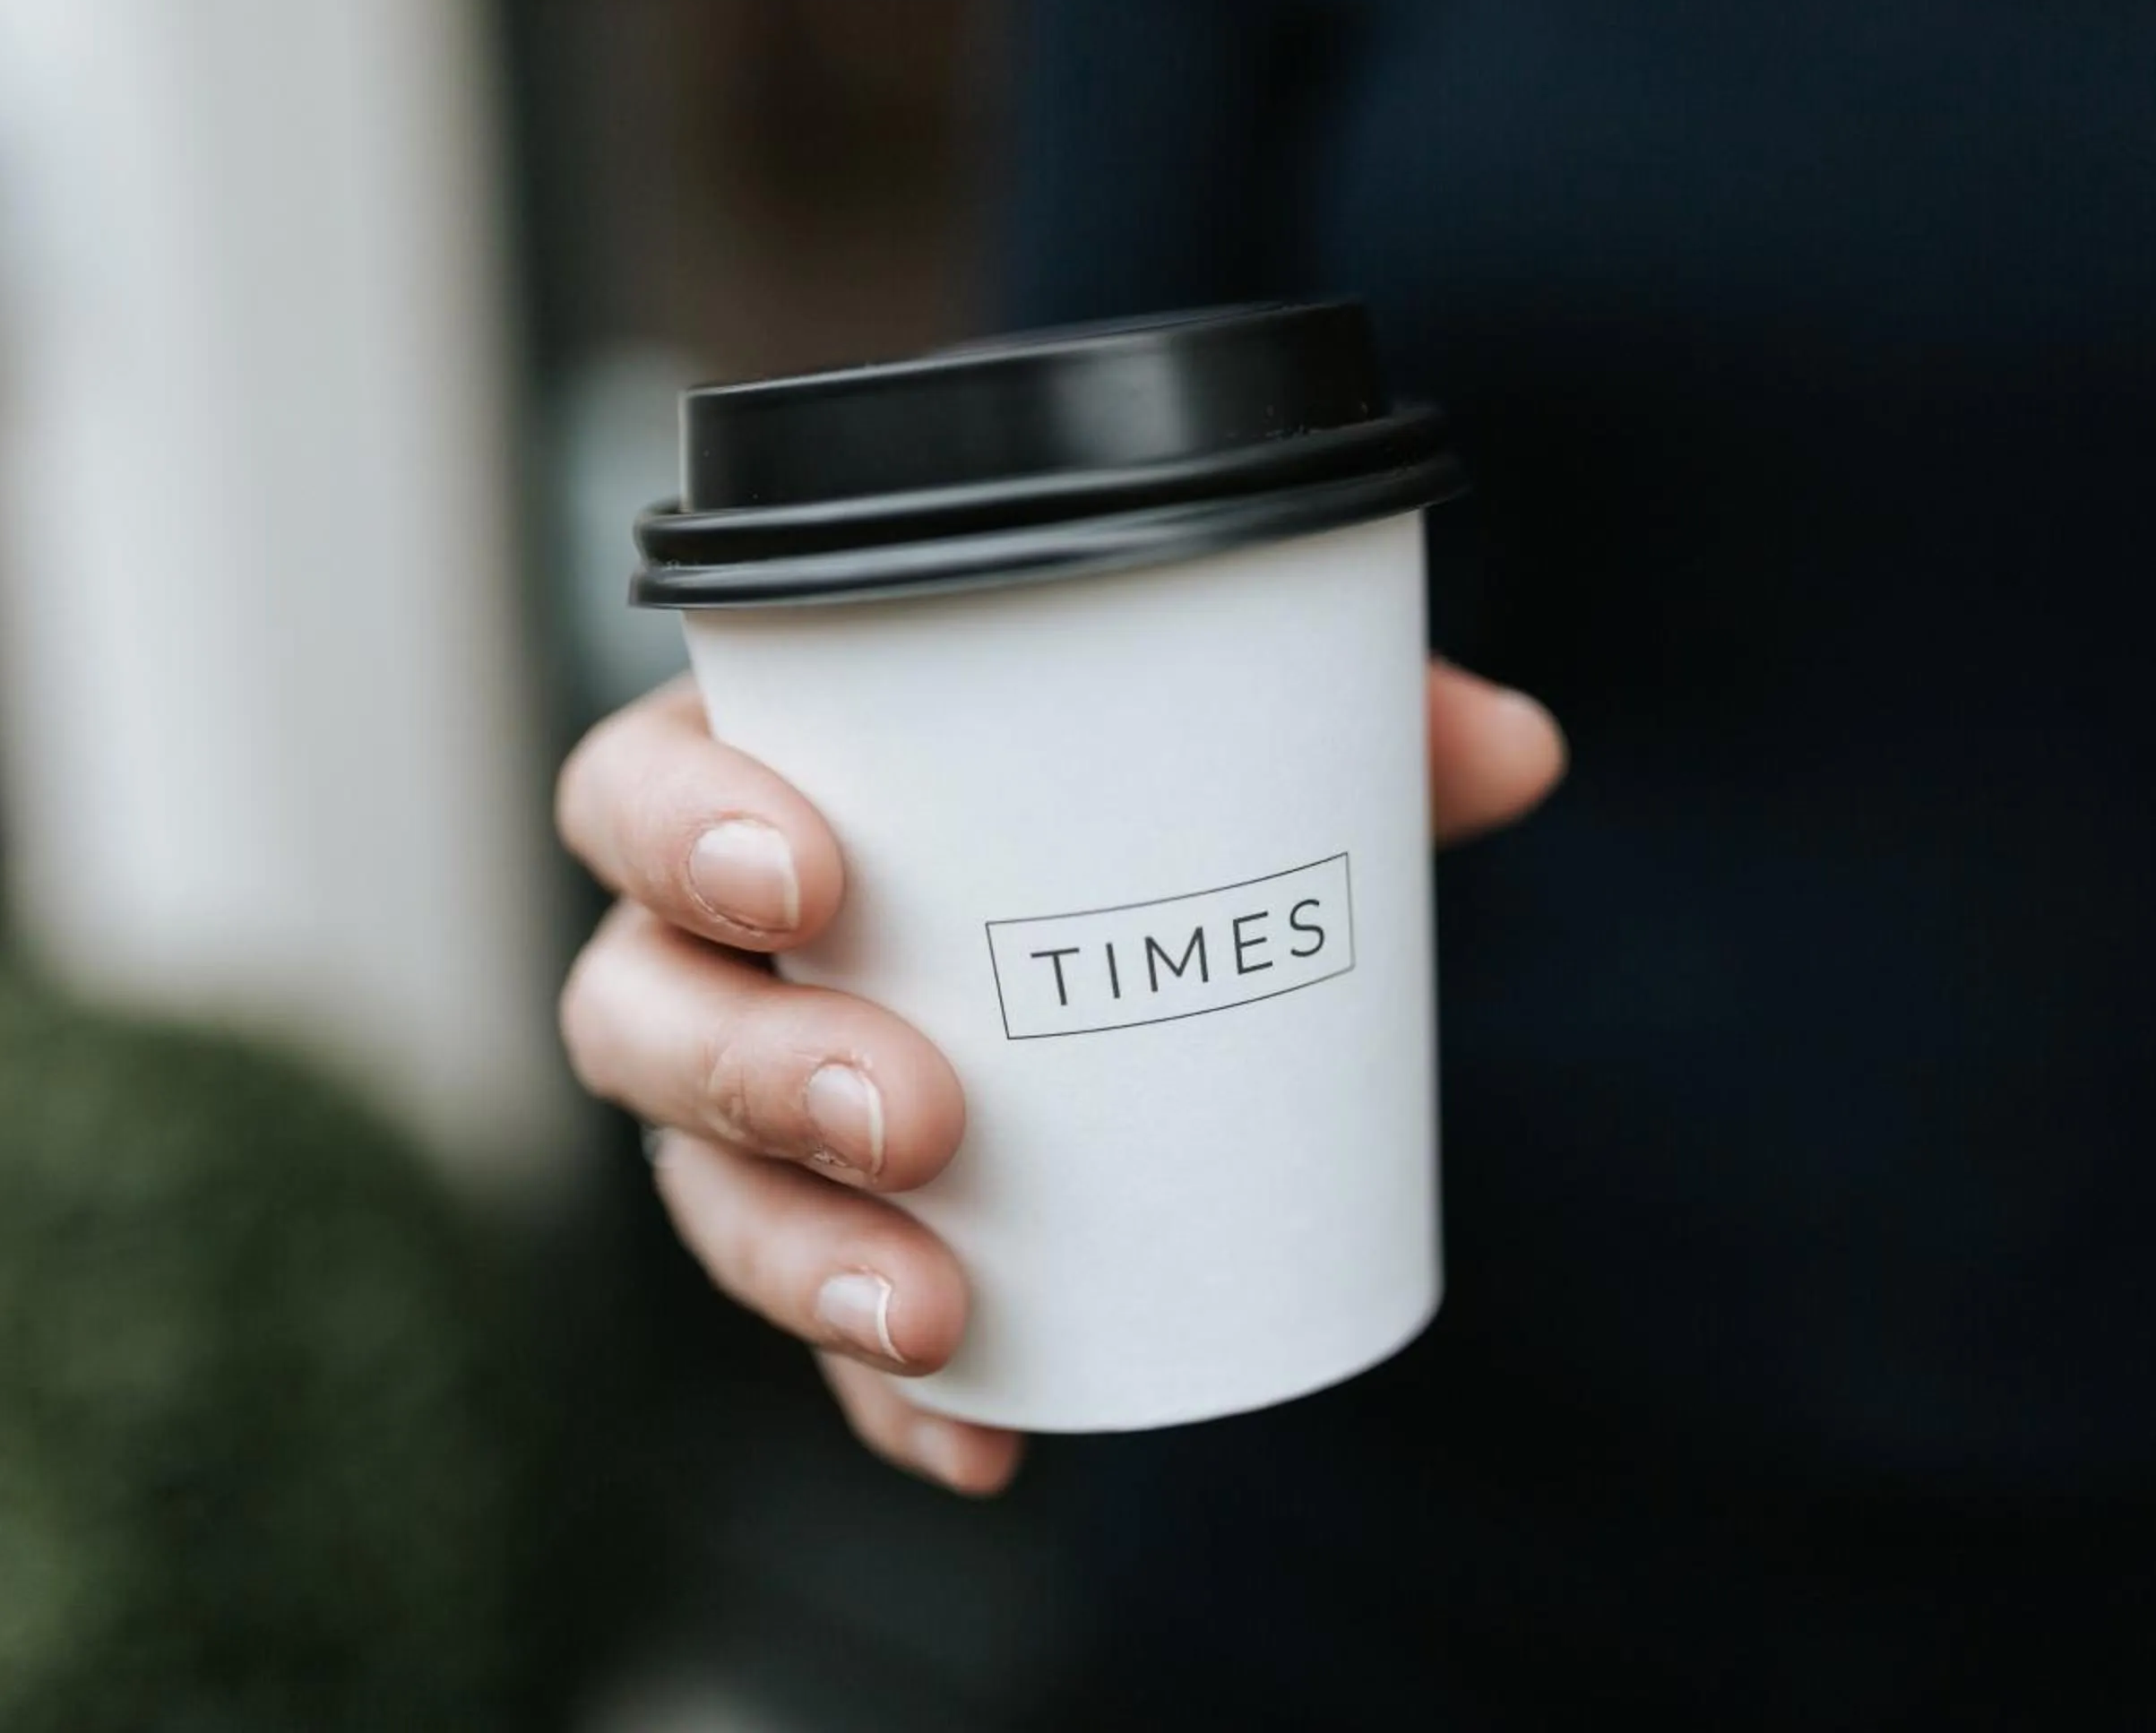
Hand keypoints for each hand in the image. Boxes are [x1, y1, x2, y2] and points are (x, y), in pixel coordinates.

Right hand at [555, 660, 1565, 1493]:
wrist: (1119, 930)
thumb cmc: (1112, 798)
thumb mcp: (1218, 739)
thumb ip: (1347, 718)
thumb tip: (1520, 750)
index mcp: (762, 782)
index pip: (635, 789)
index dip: (681, 832)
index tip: (816, 874)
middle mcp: (713, 951)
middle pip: (639, 1014)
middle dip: (756, 1075)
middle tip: (921, 1114)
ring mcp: (747, 1107)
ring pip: (695, 1188)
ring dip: (799, 1262)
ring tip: (935, 1312)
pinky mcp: (817, 1230)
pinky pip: (809, 1329)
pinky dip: (887, 1396)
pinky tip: (987, 1437)